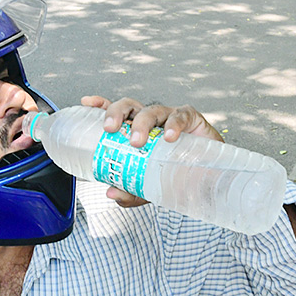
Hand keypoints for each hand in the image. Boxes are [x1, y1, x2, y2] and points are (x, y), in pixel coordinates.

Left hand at [79, 96, 222, 206]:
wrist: (208, 176)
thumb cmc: (176, 172)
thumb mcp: (150, 186)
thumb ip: (132, 191)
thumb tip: (112, 193)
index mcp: (136, 129)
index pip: (116, 113)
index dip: (101, 104)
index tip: (86, 102)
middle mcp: (150, 120)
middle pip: (129, 105)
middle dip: (116, 112)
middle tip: (110, 129)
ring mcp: (170, 116)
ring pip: (151, 110)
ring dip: (141, 123)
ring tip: (137, 141)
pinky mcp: (191, 118)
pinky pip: (180, 115)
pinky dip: (174, 125)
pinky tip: (170, 136)